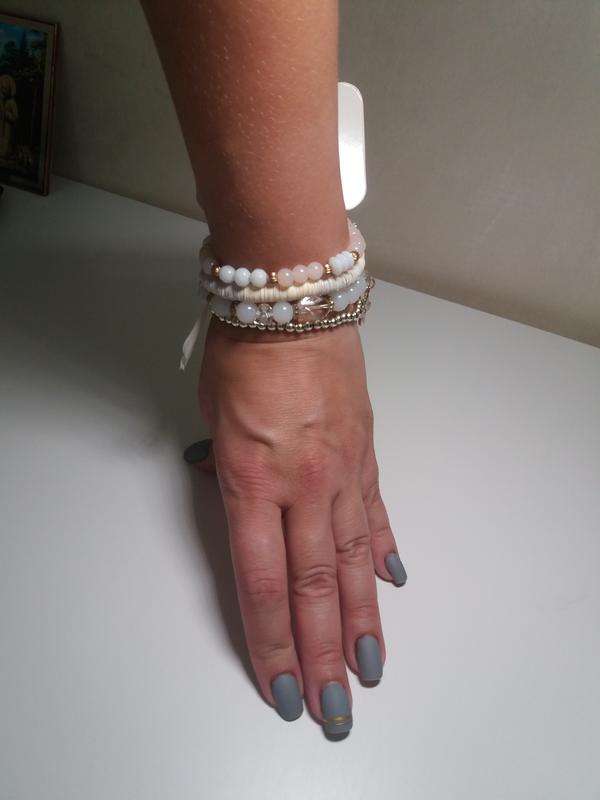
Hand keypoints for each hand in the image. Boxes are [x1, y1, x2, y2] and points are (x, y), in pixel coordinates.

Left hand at [187, 317, 405, 733]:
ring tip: (370, 668)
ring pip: (356, 562)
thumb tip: (235, 503)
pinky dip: (383, 552)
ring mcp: (342, 470)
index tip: (281, 687)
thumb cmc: (243, 352)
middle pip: (316, 587)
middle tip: (334, 707)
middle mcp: (303, 485)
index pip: (263, 583)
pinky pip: (376, 512)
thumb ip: (226, 473)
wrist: (292, 300)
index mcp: (252, 479)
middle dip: (323, 656)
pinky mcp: (366, 452)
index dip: (273, 644)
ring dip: (363, 620)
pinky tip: (390, 585)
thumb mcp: (213, 418)